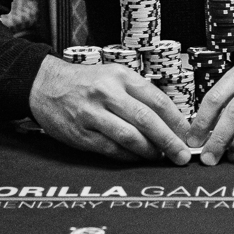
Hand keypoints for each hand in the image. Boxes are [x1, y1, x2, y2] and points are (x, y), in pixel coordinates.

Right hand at [28, 56, 191, 162]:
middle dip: (169, 140)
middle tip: (181, 155)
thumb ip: (138, 94)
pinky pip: (111, 149)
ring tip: (159, 157)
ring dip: (149, 151)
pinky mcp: (82, 134)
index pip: (157, 99)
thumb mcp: (113, 76)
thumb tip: (170, 120)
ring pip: (130, 137)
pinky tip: (137, 158)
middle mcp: (108, 93)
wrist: (46, 85)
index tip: (188, 134)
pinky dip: (128, 156)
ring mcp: (93, 114)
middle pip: (146, 120)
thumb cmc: (85, 82)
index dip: (177, 120)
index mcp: (121, 76)